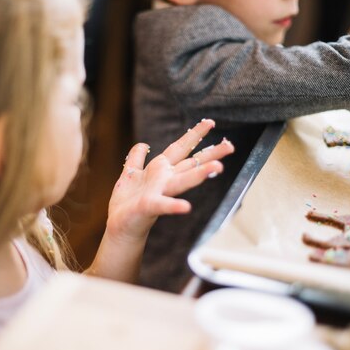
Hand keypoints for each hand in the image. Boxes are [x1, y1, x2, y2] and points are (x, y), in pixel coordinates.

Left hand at [106, 119, 233, 242]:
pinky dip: (174, 206)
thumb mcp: (130, 174)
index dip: (195, 135)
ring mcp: (159, 192)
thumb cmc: (127, 203)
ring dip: (200, 174)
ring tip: (218, 167)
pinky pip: (162, 204)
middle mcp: (164, 179)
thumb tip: (143, 144)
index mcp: (160, 169)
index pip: (181, 148)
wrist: (119, 227)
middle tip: (230, 146)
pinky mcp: (148, 206)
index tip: (210, 122)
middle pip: (191, 163)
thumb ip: (136, 158)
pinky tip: (186, 207)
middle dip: (210, 154)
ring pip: (183, 180)